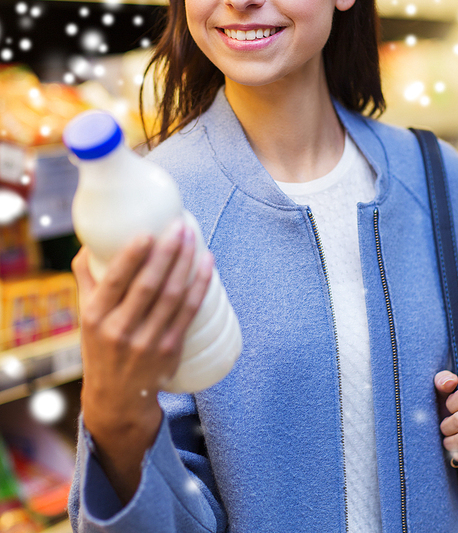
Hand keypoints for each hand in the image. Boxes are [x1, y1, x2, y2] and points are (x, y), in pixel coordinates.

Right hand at [72, 219, 212, 500]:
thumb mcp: (86, 315)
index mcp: (95, 317)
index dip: (131, 257)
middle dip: (167, 252)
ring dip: (185, 263)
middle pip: (148, 286)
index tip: (147, 232)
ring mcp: (147, 342)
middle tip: (179, 225)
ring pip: (172, 297)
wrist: (117, 398)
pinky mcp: (170, 350)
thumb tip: (89, 242)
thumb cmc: (101, 346)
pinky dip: (200, 286)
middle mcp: (120, 331)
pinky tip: (207, 264)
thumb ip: (88, 279)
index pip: (114, 282)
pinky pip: (189, 313)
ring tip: (193, 237)